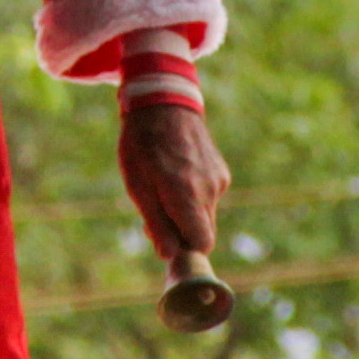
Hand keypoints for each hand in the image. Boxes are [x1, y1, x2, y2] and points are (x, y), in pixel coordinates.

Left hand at [124, 96, 231, 328]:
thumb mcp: (137, 185)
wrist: (164, 103)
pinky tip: (176, 176)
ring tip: (163, 190)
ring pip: (206, 216)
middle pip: (204, 233)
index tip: (168, 248)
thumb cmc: (142, 145)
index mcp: (185, 193)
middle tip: (157, 218)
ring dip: (187, 215)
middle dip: (183, 234)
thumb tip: (169, 255)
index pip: (201, 243)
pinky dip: (194, 198)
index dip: (185, 252)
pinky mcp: (222, 172)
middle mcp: (208, 189)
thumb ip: (155, 222)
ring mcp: (219, 179)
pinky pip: (209, 198)